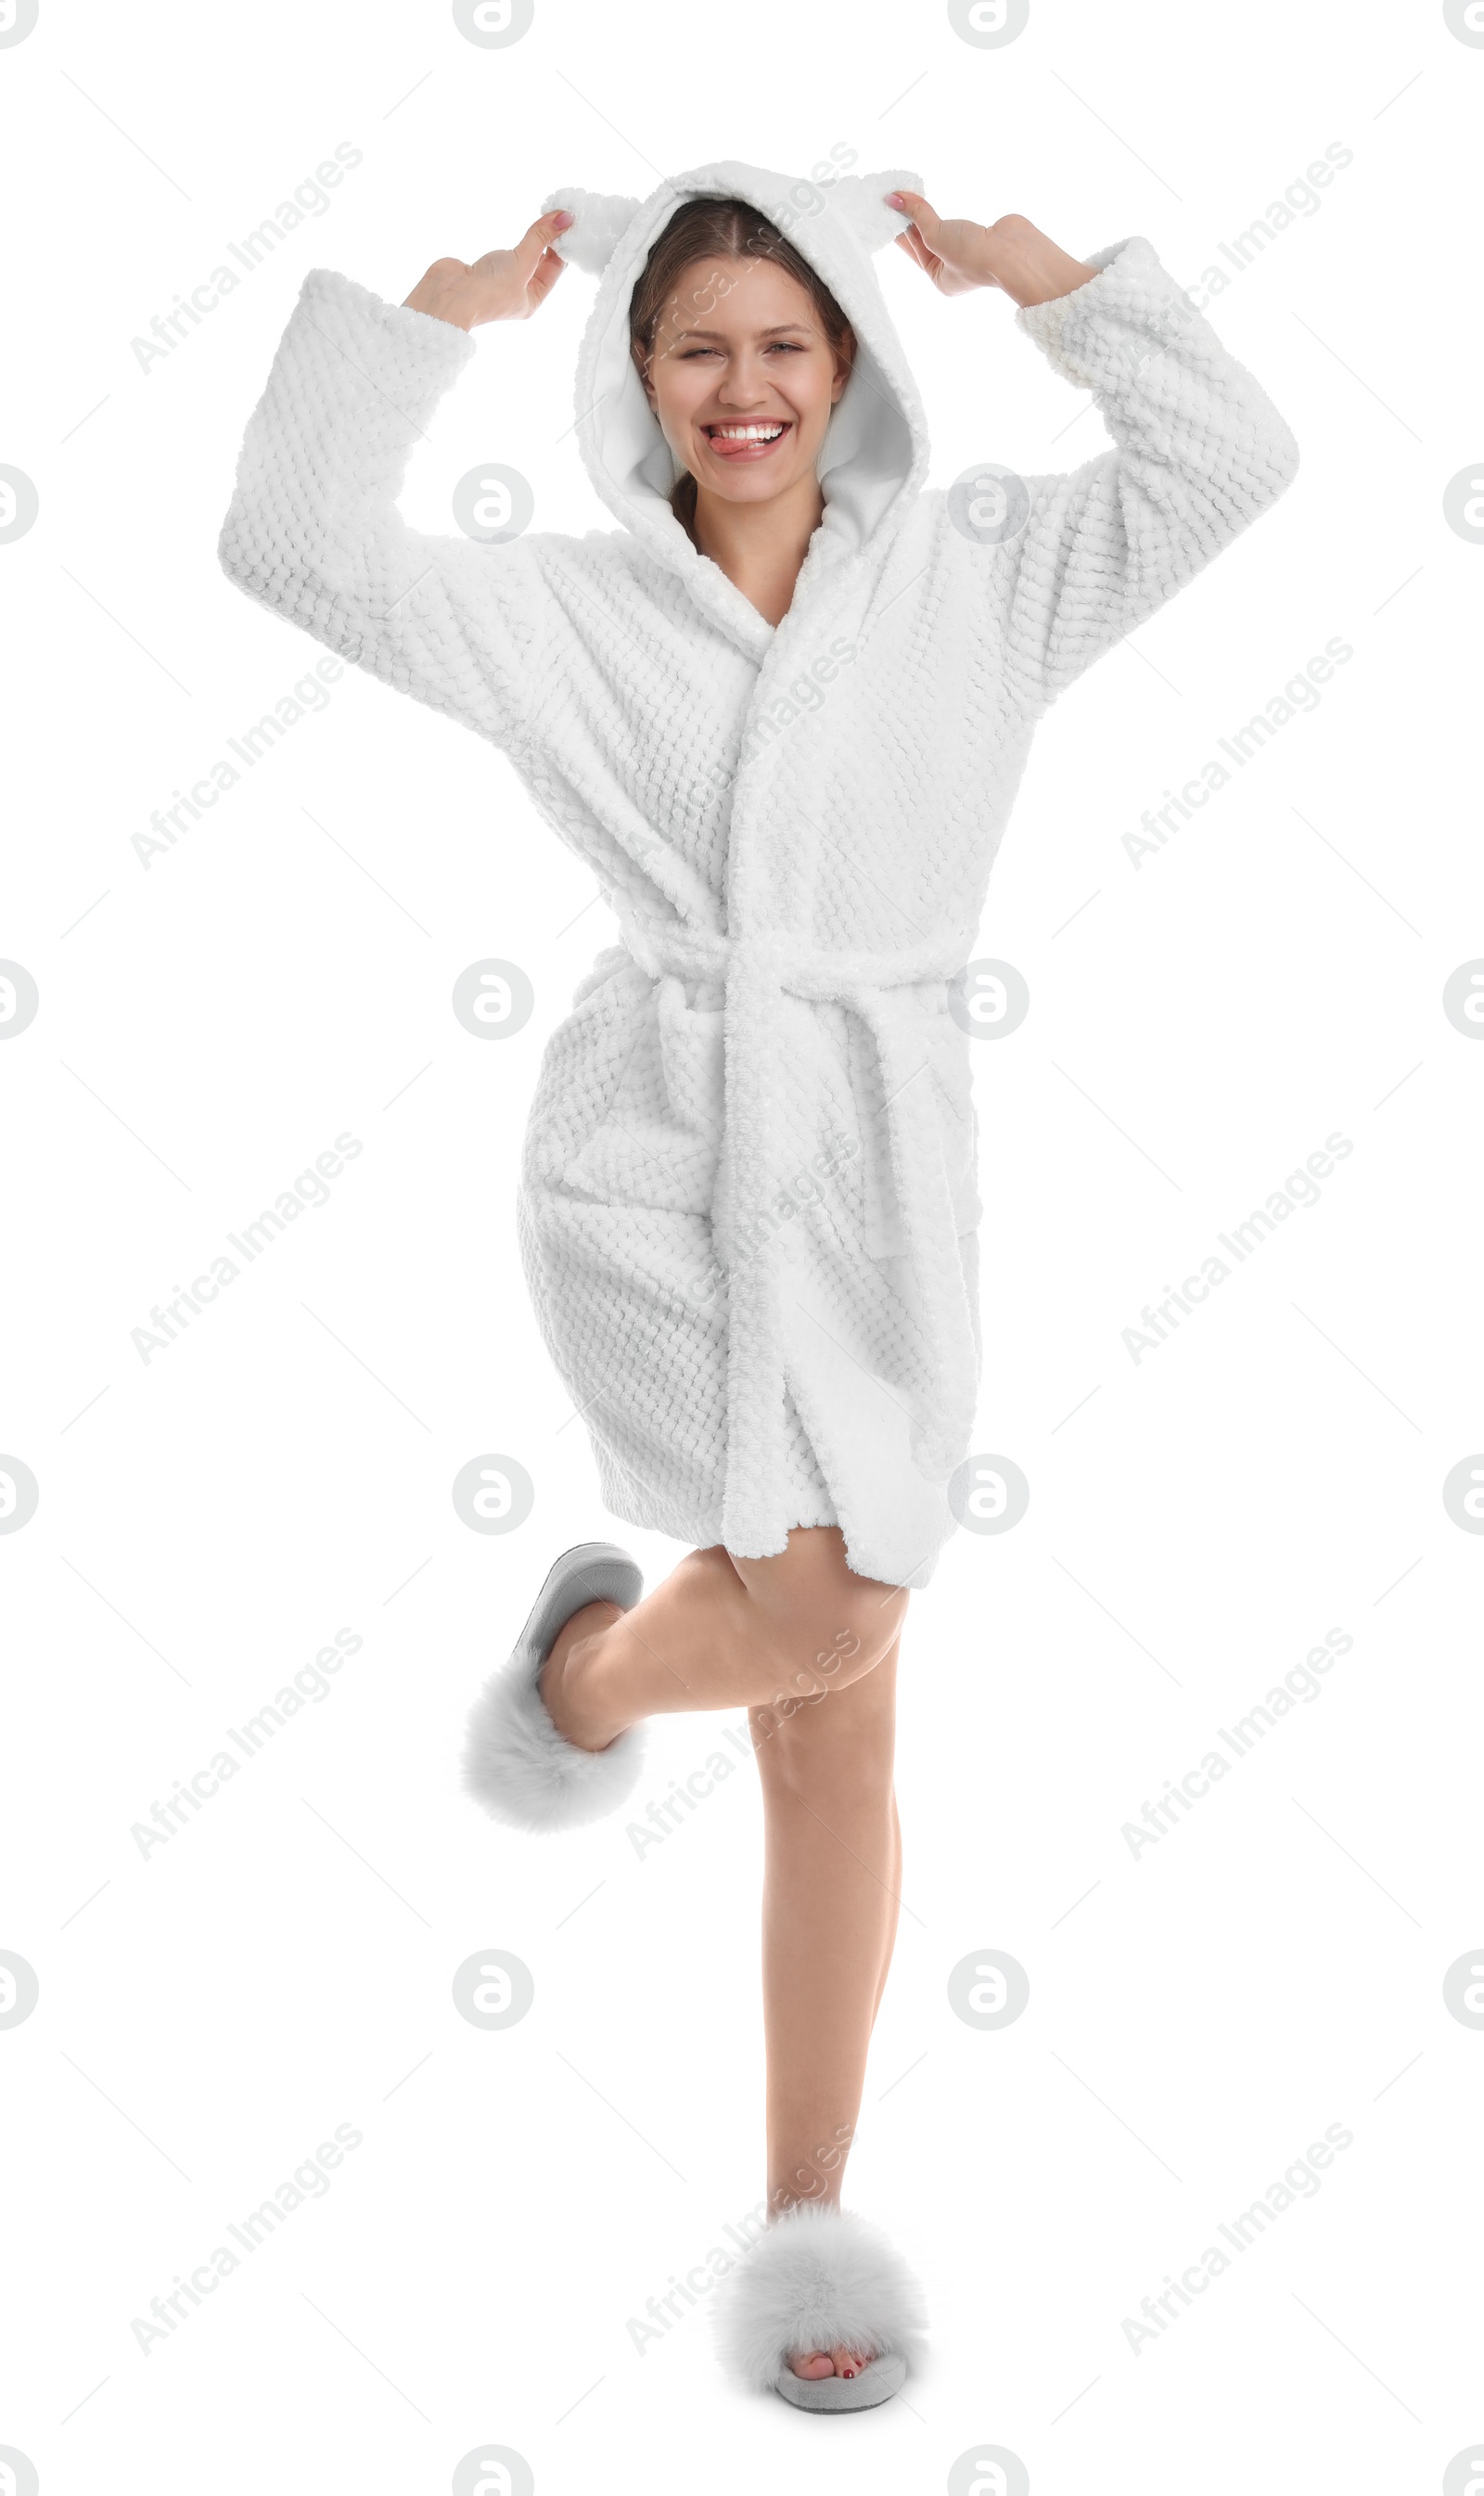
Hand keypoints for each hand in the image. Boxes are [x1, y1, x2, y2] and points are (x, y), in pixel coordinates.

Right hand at [402, 209, 572, 329]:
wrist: (446, 297)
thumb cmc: (488, 290)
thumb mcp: (522, 262)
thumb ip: (541, 237)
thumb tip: (566, 217)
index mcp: (532, 299)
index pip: (556, 268)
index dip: (563, 244)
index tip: (570, 219)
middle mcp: (518, 291)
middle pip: (541, 261)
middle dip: (551, 238)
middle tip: (561, 212)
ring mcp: (500, 279)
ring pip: (524, 254)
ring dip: (534, 238)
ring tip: (546, 216)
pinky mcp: (484, 268)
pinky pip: (507, 251)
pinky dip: (516, 239)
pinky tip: (525, 228)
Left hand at [885, 193, 1097, 308]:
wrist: (1015, 253)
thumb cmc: (975, 256)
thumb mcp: (937, 236)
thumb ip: (917, 215)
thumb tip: (895, 198)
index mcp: (939, 279)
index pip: (913, 249)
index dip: (898, 228)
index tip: (884, 208)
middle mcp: (952, 267)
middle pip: (924, 239)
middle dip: (908, 219)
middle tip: (890, 197)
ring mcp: (967, 250)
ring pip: (938, 228)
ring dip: (923, 212)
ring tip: (905, 194)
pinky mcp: (980, 234)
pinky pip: (953, 219)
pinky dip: (940, 209)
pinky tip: (927, 198)